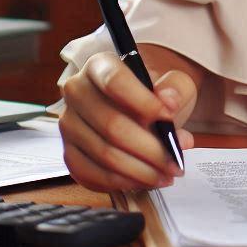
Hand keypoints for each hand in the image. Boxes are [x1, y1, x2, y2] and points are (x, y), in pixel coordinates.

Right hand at [59, 50, 197, 192]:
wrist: (142, 105)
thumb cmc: (158, 91)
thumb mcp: (175, 81)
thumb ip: (175, 88)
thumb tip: (168, 100)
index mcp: (99, 65)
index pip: (115, 82)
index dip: (142, 101)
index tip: (169, 116)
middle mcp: (77, 93)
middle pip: (111, 125)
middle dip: (149, 148)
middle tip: (176, 160)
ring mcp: (70, 125)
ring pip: (103, 154)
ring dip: (140, 170)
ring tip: (168, 173)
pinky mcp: (70, 154)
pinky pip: (92, 175)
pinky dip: (123, 182)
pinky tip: (147, 180)